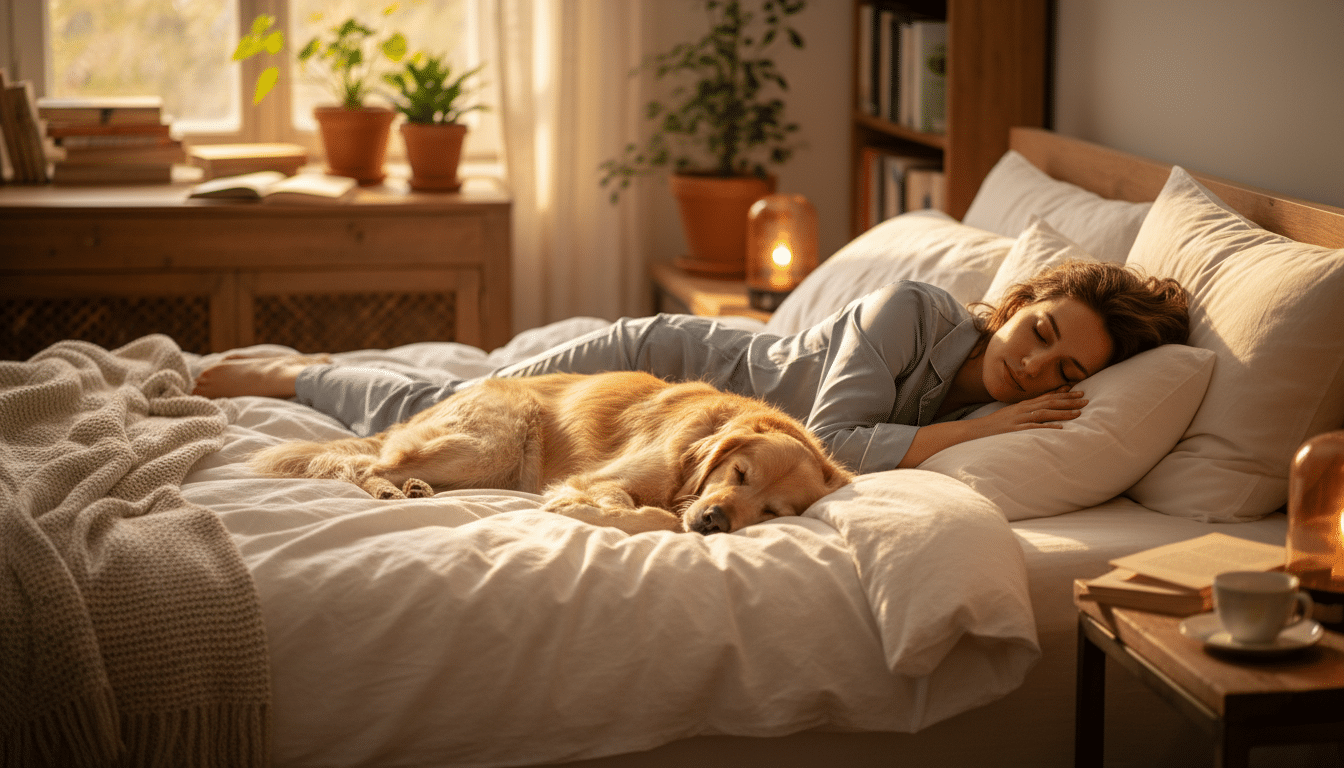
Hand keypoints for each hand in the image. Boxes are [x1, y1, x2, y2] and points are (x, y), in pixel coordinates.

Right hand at [898, 388, 1088, 467]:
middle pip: (1049, 401)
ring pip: (1045, 412)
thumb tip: (1035, 419)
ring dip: (1063, 411)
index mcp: (1020, 406)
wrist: (970, 432)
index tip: (1078, 391)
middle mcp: (1021, 410)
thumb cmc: (990, 428)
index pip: (1045, 396)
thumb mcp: (1007, 418)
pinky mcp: (1015, 430)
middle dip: (1068, 399)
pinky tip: (1061, 427)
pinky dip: (1048, 426)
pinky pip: (1034, 427)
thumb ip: (1021, 416)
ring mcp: (1018, 419)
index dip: (1062, 393)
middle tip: (1086, 398)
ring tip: (1080, 412)